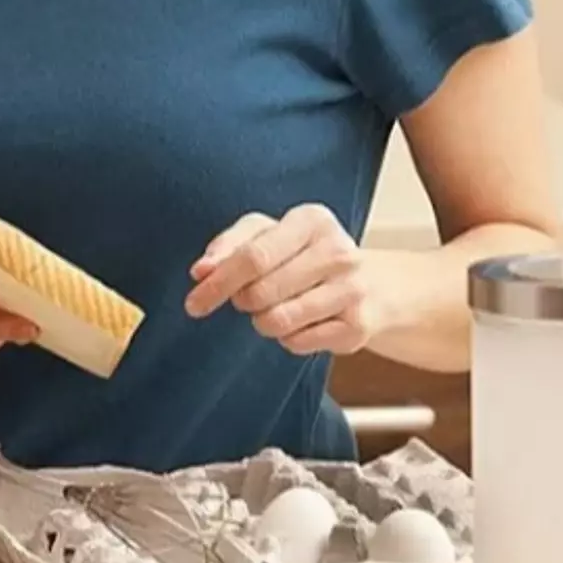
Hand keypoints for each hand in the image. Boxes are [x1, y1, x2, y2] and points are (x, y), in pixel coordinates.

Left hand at [184, 204, 383, 355]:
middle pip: (261, 292)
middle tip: (246, 298)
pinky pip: (298, 342)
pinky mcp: (358, 326)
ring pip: (278, 321)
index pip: (253, 257)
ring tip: (273, 308)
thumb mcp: (264, 235)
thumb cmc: (300, 254)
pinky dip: (287, 337)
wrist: (368, 283)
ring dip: (262, 321)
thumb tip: (201, 271)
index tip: (194, 302)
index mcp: (312, 220)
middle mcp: (340, 252)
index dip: (218, 283)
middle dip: (241, 301)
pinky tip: (299, 322)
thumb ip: (228, 247)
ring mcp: (354, 290)